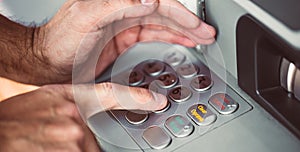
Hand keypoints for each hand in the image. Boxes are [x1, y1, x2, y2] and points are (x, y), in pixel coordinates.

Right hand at [0, 83, 166, 150]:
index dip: (137, 97)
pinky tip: (49, 148)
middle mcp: (75, 119)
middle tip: (56, 140)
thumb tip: (88, 122)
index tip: (158, 101)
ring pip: (86, 151)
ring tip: (48, 145)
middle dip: (82, 144)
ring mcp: (73, 140)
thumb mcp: (47, 102)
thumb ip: (72, 107)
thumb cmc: (15, 119)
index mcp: (71, 99)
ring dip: (72, 151)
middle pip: (95, 138)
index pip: (111, 94)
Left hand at [35, 0, 215, 83]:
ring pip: (161, 25)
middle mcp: (123, 11)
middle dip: (187, 23)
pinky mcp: (123, 40)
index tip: (195, 25)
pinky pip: (152, 36)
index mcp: (116, 2)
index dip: (179, 14)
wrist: (46, 63)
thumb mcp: (85, 17)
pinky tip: (180, 41)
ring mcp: (124, 26)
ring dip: (182, 31)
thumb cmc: (58, 40)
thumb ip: (116, 5)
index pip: (156, 4)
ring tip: (201, 37)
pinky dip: (168, 39)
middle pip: (163, 13)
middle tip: (207, 32)